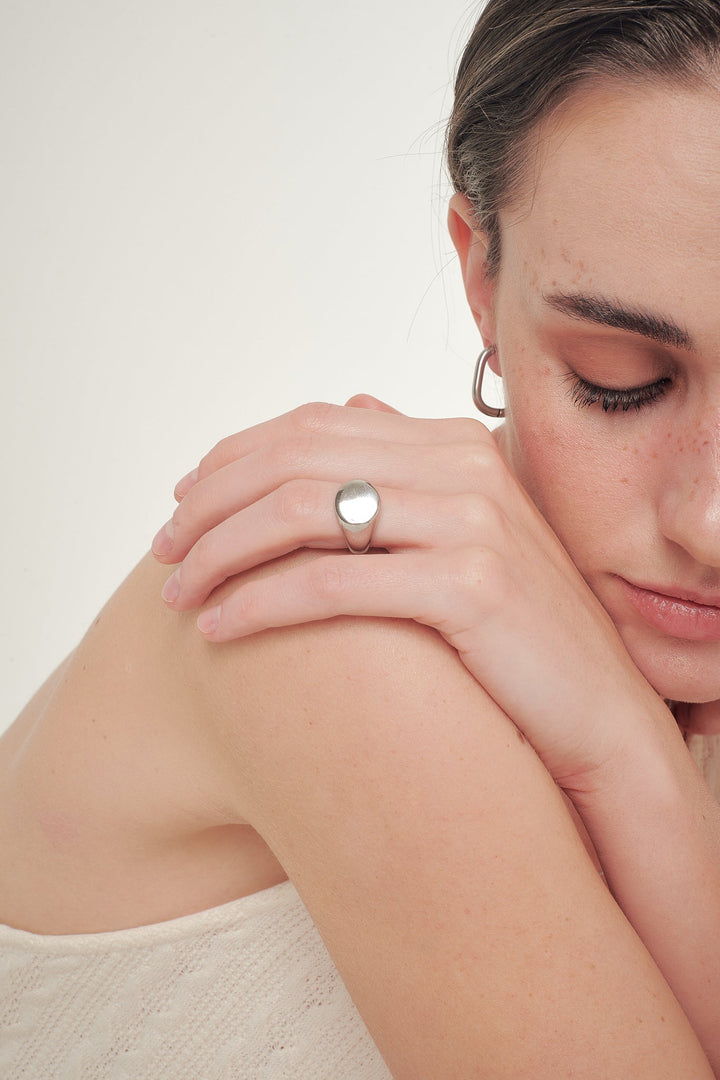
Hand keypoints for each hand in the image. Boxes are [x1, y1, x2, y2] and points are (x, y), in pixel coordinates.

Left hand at [152, 397, 671, 790]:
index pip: (312, 426)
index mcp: (453, 443)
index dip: (231, 460)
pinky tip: (218, 630)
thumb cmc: (518, 631)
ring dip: (219, 553)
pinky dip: (258, 602)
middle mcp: (461, 466)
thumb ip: (409, 463)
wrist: (597, 711)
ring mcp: (470, 520)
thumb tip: (353, 406)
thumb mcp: (469, 531)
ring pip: (301, 512)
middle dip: (210, 505)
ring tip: (177, 595)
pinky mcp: (470, 584)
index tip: (181, 505)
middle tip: (164, 552)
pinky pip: (329, 581)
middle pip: (295, 460)